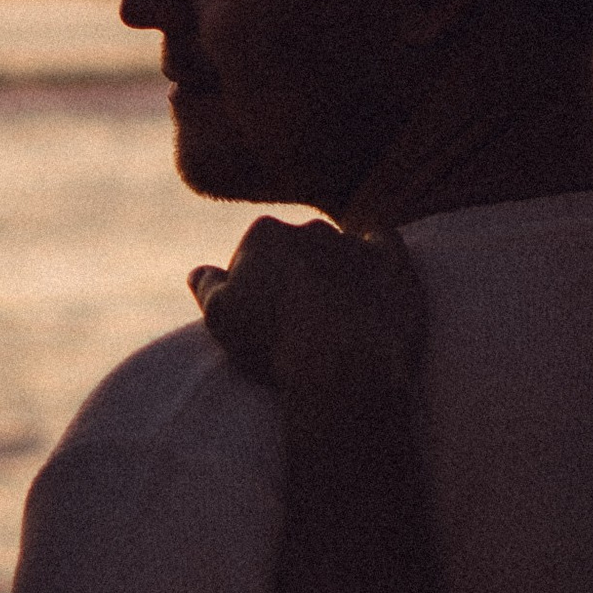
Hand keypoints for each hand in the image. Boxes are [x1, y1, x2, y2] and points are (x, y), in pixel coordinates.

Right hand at [191, 218, 422, 399]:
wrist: (344, 364)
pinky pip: (383, 243)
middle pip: (296, 248)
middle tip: (297, 321)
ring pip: (338, 248)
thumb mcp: (220, 319)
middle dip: (296, 275)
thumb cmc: (274, 344)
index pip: (253, 254)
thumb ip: (208, 287)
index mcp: (263, 234)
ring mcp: (354, 241)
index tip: (262, 320)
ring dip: (335, 270)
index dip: (255, 288)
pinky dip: (376, 255)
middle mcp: (309, 227)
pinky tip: (374, 277)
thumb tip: (200, 272)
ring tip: (337, 316)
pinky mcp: (392, 260)